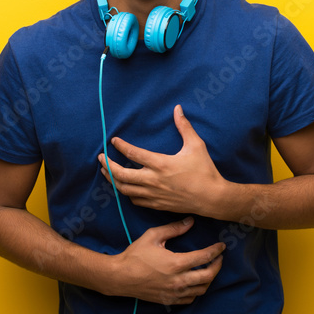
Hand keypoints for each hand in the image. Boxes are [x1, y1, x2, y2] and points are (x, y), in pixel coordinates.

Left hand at [98, 105, 228, 216]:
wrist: (212, 198)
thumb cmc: (205, 171)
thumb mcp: (196, 145)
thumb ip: (184, 126)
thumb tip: (177, 108)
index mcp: (160, 164)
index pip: (132, 153)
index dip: (120, 146)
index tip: (113, 140)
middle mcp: (153, 180)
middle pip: (121, 174)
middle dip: (107, 165)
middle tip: (101, 158)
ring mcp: (153, 195)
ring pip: (124, 189)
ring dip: (113, 180)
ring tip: (106, 172)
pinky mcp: (157, 205)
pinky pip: (135, 201)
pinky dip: (126, 193)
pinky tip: (125, 187)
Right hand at [112, 217, 224, 304]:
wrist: (121, 277)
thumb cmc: (136, 255)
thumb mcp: (153, 236)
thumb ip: (174, 229)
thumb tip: (190, 221)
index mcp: (176, 263)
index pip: (204, 257)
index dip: (216, 251)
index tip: (222, 246)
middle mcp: (178, 280)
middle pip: (208, 276)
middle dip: (217, 266)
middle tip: (219, 258)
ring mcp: (174, 292)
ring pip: (201, 289)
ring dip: (209, 279)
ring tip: (209, 269)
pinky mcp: (169, 300)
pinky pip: (190, 299)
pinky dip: (197, 291)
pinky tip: (195, 282)